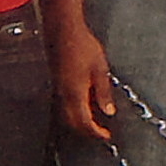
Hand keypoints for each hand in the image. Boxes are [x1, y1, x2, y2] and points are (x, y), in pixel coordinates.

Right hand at [54, 22, 115, 141]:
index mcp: (75, 93)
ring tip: (94, 120)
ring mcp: (58, 88)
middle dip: (86, 131)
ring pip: (66, 114)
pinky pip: (64, 103)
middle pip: (72, 122)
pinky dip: (74, 110)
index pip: (84, 122)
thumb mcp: (100, 69)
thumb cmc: (81, 45)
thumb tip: (108, 111)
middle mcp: (64, 93)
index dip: (95, 132)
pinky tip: (85, 103)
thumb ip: (104, 92)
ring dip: (79, 121)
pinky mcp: (57, 81)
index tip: (106, 136)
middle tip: (100, 132)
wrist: (62, 30)